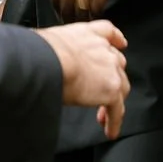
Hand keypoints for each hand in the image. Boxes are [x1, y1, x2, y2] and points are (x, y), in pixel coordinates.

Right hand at [36, 20, 129, 139]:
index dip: (116, 40)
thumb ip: (57, 48)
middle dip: (112, 76)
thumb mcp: (50, 42)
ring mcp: (111, 68)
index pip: (108, 32)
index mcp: (86, 34)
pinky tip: (109, 130)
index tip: (121, 44)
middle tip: (101, 91)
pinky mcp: (111, 89)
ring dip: (115, 100)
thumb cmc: (41, 51)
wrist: (49, 60)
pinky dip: (114, 121)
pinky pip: (117, 109)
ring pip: (121, 86)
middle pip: (117, 63)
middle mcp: (103, 48)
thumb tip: (45, 55)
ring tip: (104, 116)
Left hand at [51, 0, 129, 21]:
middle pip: (66, 6)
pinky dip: (96, 12)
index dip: (58, 8)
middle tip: (72, 21)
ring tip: (85, 21)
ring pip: (82, 9)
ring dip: (83, 17)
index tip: (61, 12)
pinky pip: (97, 6)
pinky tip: (97, 13)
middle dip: (68, 16)